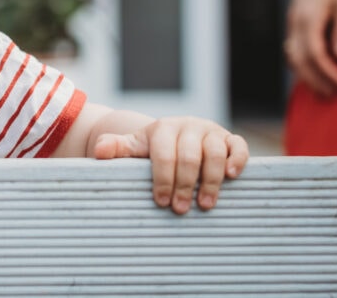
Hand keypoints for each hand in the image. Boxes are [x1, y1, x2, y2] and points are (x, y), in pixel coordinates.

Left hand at [93, 116, 248, 214]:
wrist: (177, 134)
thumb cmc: (155, 148)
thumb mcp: (135, 147)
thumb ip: (117, 148)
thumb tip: (98, 151)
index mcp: (163, 129)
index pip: (163, 154)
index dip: (162, 178)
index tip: (161, 202)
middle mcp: (188, 127)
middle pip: (188, 156)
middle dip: (184, 185)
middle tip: (180, 209)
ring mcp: (210, 132)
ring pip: (213, 152)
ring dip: (210, 180)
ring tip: (205, 204)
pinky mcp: (229, 138)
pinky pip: (238, 146)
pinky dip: (237, 159)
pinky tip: (231, 176)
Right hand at [283, 0, 336, 97]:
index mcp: (309, 17)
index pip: (314, 53)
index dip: (327, 72)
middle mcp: (296, 22)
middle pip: (300, 60)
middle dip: (316, 81)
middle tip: (333, 95)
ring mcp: (292, 23)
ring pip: (292, 57)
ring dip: (306, 76)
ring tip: (322, 91)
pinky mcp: (293, 23)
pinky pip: (292, 49)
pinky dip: (300, 65)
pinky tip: (312, 73)